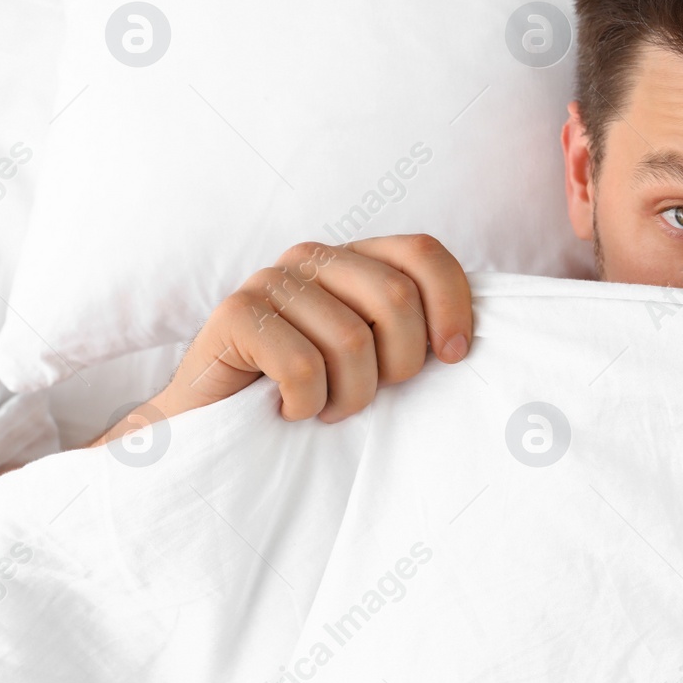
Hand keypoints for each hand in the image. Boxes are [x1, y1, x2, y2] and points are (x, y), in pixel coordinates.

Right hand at [90, 235, 472, 445]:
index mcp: (355, 259)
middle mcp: (313, 258)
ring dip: (350, 396)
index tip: (455, 357)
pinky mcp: (234, 314)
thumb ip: (414, 330)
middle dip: (400, 363)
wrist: (212, 428)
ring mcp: (270, 281)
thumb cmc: (308, 395)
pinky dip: (308, 405)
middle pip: (397, 298)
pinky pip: (304, 367)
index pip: (424, 253)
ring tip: (328, 407)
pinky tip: (289, 410)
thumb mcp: (376, 357)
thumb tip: (470, 337)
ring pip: (352, 341)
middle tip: (372, 395)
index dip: (453, 305)